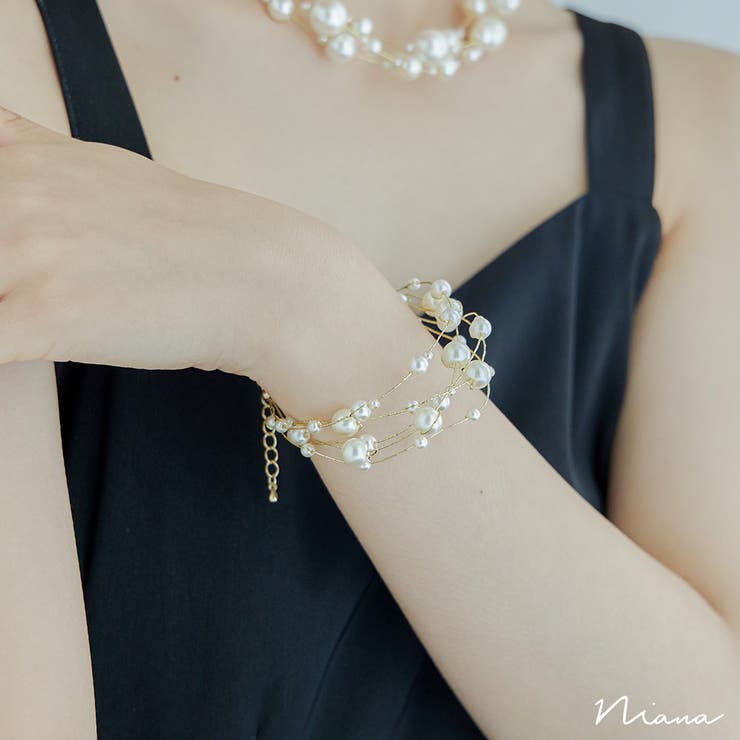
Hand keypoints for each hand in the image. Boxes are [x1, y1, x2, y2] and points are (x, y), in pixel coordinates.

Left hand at [0, 105, 341, 376]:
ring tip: (43, 329)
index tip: (20, 277)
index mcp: (22, 162)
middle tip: (35, 303)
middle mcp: (14, 195)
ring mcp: (24, 254)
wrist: (263, 281)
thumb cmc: (198, 236)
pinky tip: (31, 358)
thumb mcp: (106, 170)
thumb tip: (2, 131)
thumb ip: (35, 154)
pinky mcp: (42, 315)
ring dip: (4, 313)